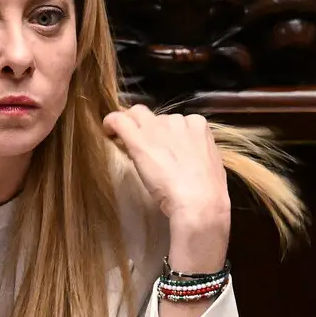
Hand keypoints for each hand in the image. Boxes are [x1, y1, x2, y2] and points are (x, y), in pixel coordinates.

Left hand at [103, 107, 230, 268]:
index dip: (165, 133)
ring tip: (129, 146)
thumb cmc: (206, 191)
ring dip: (133, 127)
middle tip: (145, 148)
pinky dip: (111, 123)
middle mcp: (177, 120)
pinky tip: (108, 131)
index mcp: (198, 125)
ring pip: (137, 115)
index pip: (176, 121)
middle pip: (156, 117)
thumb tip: (182, 155)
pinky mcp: (138, 138)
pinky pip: (118, 120)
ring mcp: (157, 127)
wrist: (198, 201)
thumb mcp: (207, 163)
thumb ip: (193, 151)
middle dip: (149, 129)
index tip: (161, 146)